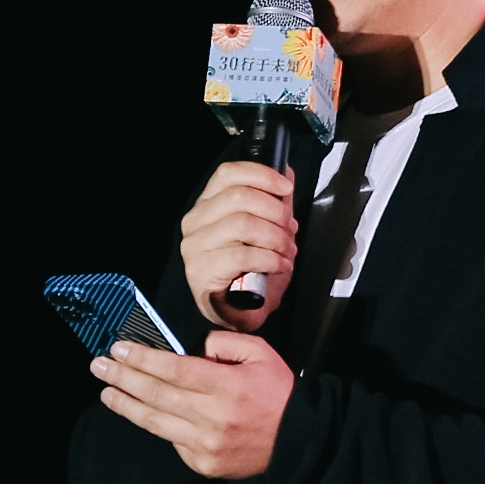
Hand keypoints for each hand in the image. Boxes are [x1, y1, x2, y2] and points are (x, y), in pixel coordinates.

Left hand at [91, 331, 296, 478]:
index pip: (172, 369)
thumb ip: (222, 343)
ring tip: (107, 392)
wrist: (300, 440)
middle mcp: (212, 416)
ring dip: (126, 405)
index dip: (142, 359)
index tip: (119, 349)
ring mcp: (205, 444)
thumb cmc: (279, 393)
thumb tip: (191, 350)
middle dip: (123, 378)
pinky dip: (157, 425)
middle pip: (156, 394)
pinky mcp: (204, 464)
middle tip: (99, 366)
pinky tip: (143, 413)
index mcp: (225, 386)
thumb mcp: (259, 353)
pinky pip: (172, 440)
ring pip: (155, 422)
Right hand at [181, 160, 297, 331]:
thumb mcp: (266, 229)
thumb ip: (272, 201)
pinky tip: (279, 265)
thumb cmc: (250, 270)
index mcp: (207, 206)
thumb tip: (284, 173)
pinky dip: (270, 259)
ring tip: (287, 250)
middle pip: (239, 197)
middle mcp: (195, 223)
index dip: (261, 175)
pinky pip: (243, 255)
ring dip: (275, 237)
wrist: (239, 311)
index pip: (227, 174)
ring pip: (243, 224)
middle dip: (275, 212)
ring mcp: (195, 247)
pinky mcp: (201, 271)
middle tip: (289, 228)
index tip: (285, 188)